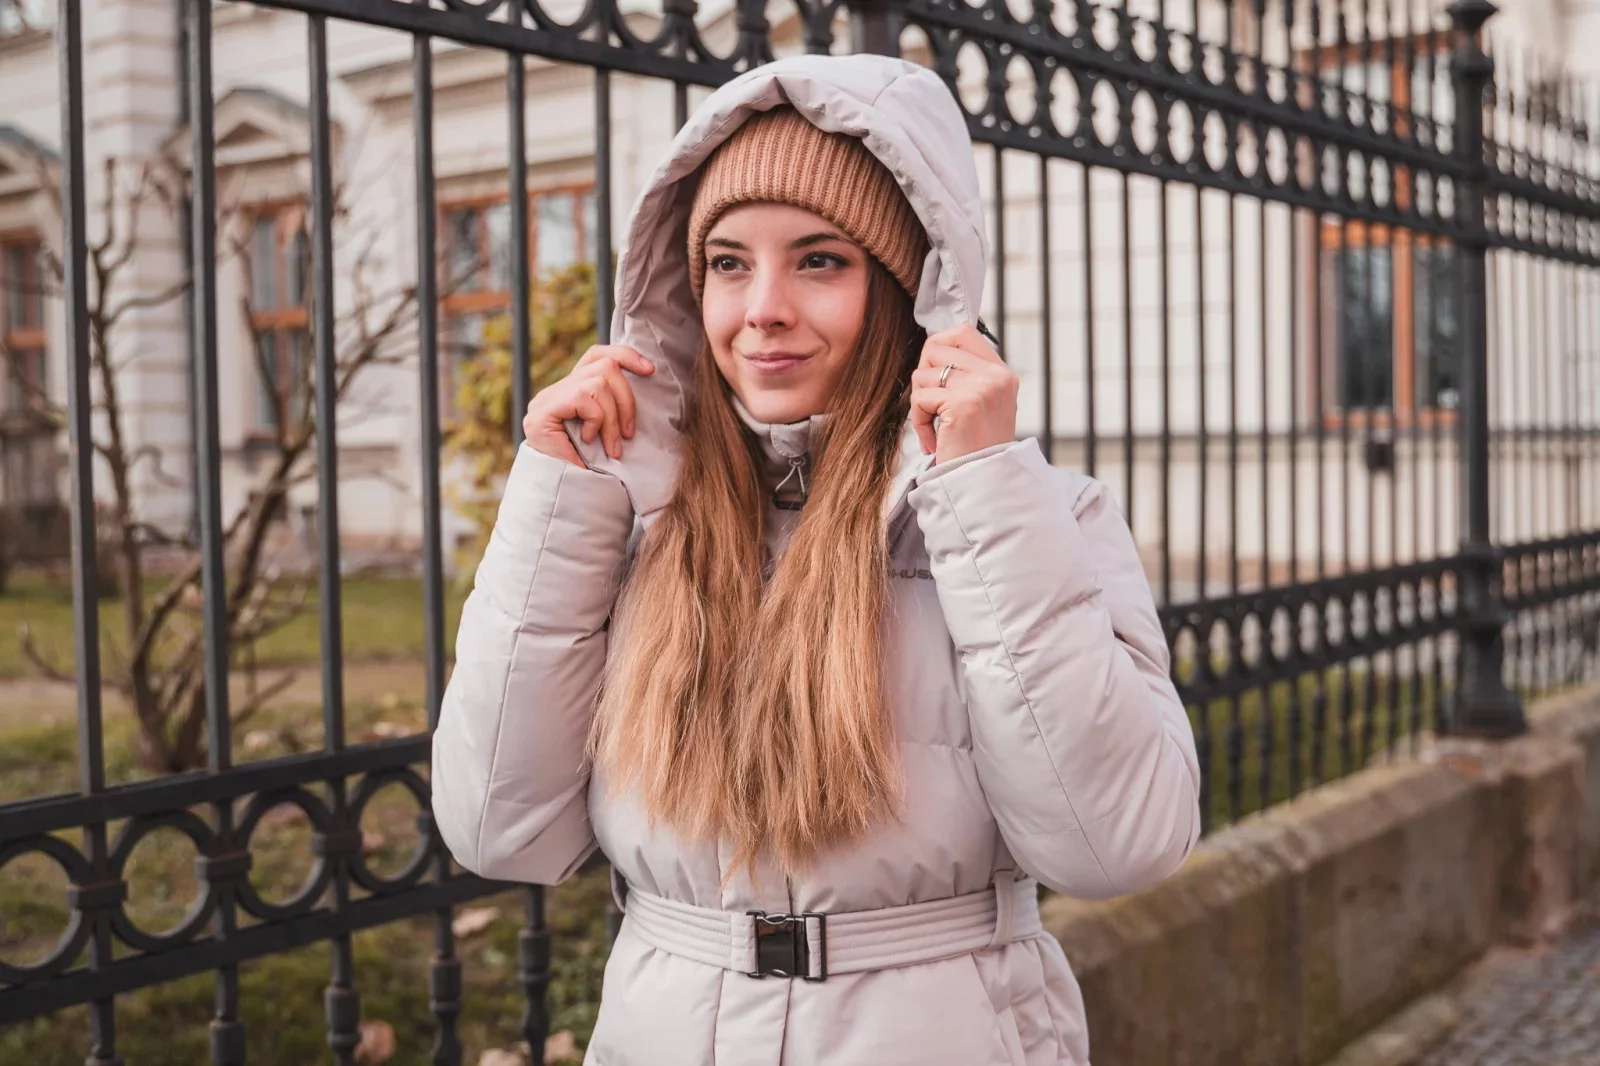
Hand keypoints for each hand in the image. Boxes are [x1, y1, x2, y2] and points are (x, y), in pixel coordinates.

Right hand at [522, 344, 655, 468]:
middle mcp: (557, 389)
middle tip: (628, 435)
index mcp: (573, 390)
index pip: (598, 355)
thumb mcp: (608, 431)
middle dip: (626, 400)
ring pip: (598, 383)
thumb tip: (647, 378)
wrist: (559, 492)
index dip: (625, 356)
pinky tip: (588, 440)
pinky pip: (585, 398)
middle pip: (604, 367)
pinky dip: (595, 421)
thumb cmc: (588, 465)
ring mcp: (548, 398)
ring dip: (612, 418)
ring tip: (611, 446)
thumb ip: (615, 407)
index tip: (649, 369)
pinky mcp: (544, 409)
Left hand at [909, 324, 1017, 463]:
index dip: (938, 346)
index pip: (963, 332)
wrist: (984, 483)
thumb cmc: (976, 448)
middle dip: (923, 374)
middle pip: (936, 347)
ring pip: (924, 373)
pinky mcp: (963, 404)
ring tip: (934, 427)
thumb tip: (933, 348)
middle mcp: (996, 376)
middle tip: (930, 403)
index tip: (933, 375)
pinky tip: (932, 440)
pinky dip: (919, 421)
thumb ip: (966, 375)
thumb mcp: (982, 404)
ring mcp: (982, 388)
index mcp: (1002, 373)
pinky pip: (920, 398)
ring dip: (920, 403)